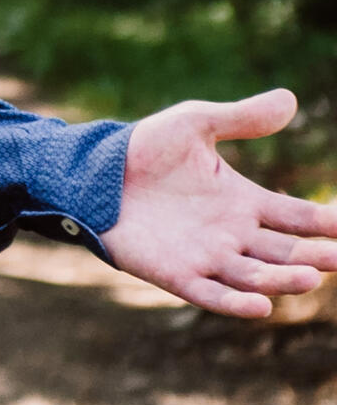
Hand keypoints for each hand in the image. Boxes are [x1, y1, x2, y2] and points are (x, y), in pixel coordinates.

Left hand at [102, 88, 336, 318]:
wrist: (91, 172)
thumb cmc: (143, 148)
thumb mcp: (194, 124)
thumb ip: (240, 118)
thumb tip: (290, 99)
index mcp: (245, 202)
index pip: (299, 219)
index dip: (329, 224)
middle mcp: (234, 235)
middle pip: (287, 253)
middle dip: (317, 258)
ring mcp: (207, 257)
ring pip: (256, 277)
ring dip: (283, 280)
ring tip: (310, 277)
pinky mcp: (175, 273)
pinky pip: (211, 295)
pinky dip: (235, 304)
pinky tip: (261, 306)